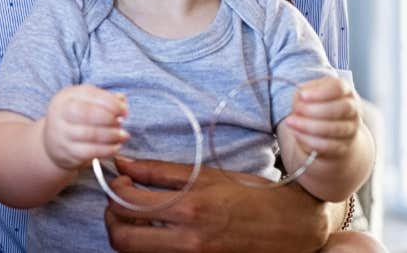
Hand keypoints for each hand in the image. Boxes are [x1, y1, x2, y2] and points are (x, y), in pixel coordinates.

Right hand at [41, 85, 127, 170]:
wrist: (52, 142)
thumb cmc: (75, 118)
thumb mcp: (86, 103)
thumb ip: (105, 99)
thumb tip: (121, 100)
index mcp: (66, 96)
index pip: (90, 94)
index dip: (111, 103)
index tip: (124, 111)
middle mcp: (60, 112)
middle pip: (87, 113)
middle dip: (109, 118)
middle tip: (121, 123)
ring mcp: (61, 133)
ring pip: (90, 134)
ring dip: (112, 135)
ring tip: (123, 136)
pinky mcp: (66, 152)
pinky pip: (90, 152)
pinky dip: (107, 150)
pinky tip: (116, 147)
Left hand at [104, 159, 331, 252]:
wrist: (294, 227)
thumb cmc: (253, 195)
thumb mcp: (208, 176)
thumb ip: (160, 171)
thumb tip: (123, 162)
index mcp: (189, 208)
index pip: (127, 203)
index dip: (114, 189)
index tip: (121, 179)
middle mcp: (188, 239)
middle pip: (122, 238)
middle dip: (112, 217)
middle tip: (121, 202)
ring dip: (127, 234)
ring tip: (138, 216)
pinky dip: (148, 247)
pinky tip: (157, 232)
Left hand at [284, 76, 360, 159]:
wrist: (329, 128)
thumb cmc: (317, 104)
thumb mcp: (310, 93)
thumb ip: (305, 92)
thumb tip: (300, 97)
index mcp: (344, 91)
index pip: (339, 88)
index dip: (321, 92)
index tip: (302, 95)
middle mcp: (352, 109)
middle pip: (342, 108)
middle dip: (315, 110)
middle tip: (296, 109)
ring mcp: (351, 128)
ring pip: (335, 128)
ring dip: (309, 126)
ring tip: (291, 122)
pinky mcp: (344, 145)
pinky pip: (329, 145)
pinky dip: (310, 140)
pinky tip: (297, 133)